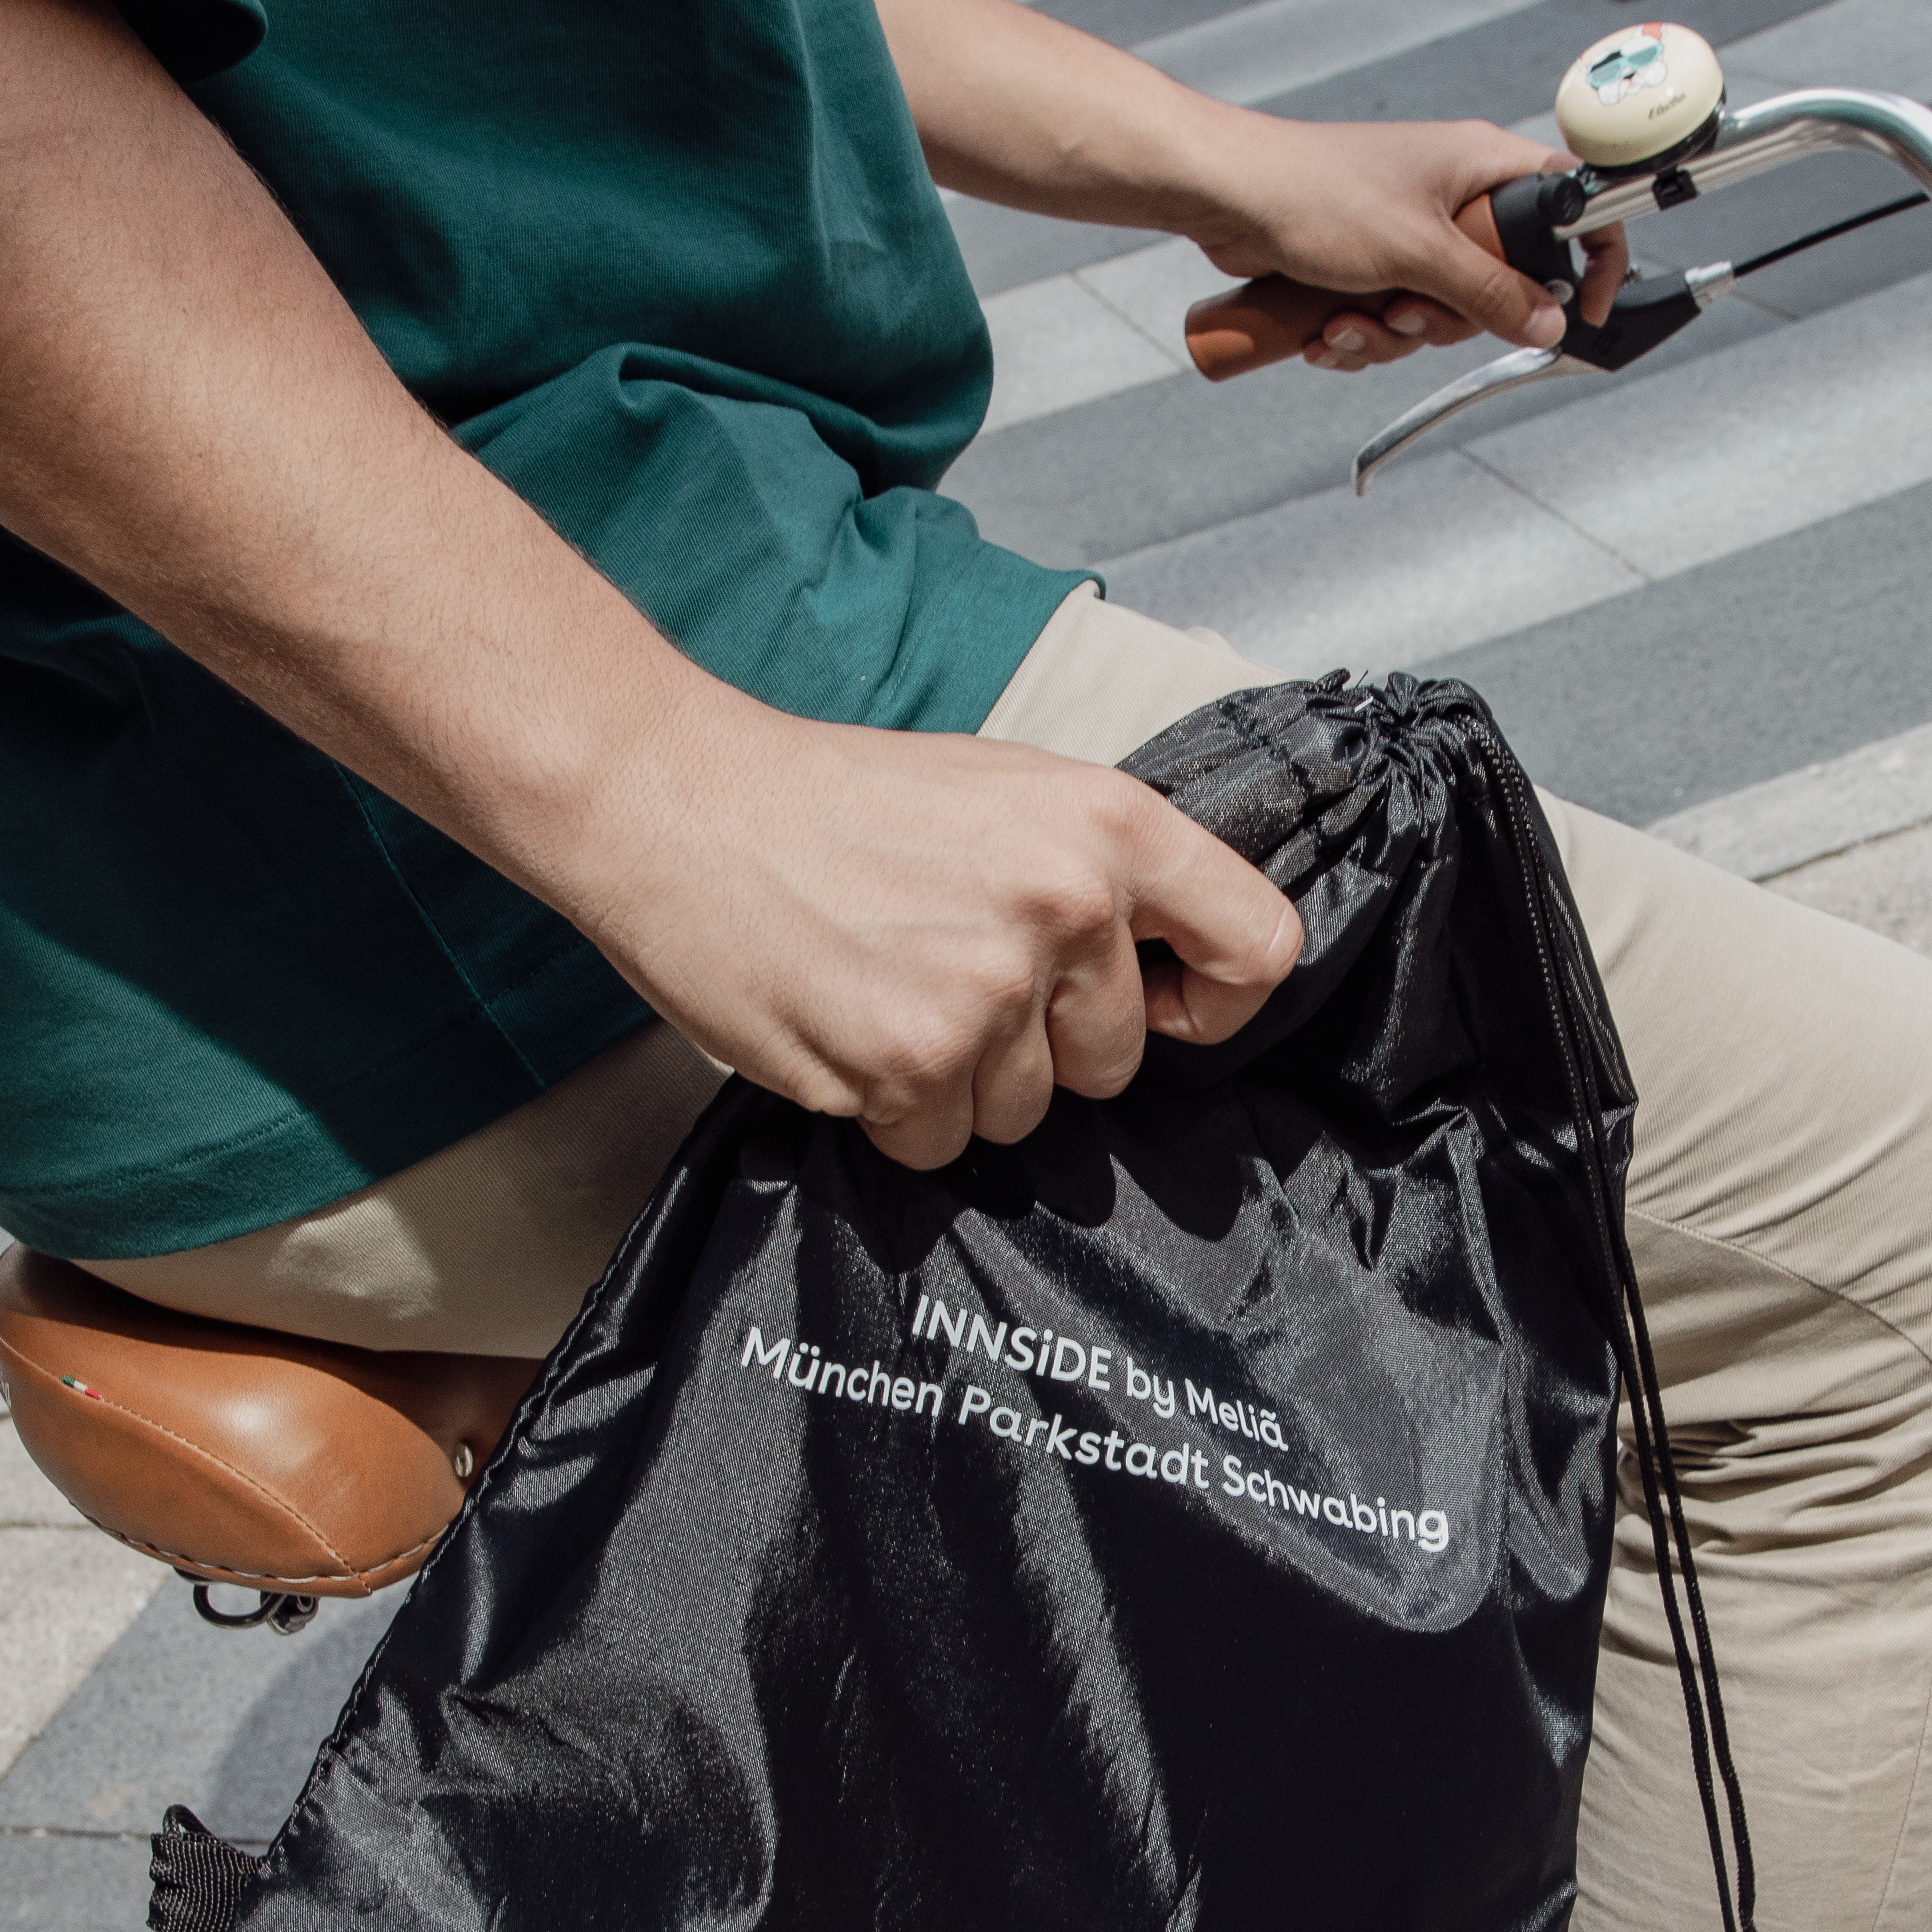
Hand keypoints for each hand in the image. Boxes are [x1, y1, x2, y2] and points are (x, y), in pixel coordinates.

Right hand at [578, 716, 1304, 1172]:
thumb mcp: (1005, 790)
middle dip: (1043, 1046)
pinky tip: (845, 1027)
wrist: (673, 801)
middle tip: (951, 976)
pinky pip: (938, 1142)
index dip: (1215, 1001)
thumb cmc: (833, 798)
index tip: (1164, 1010)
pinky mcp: (911, 1063)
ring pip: (1024, 1111)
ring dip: (959, 1080)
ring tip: (885, 989)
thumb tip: (1166, 969)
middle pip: (1117, 1060)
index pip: (1258, 945)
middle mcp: (1068, 906)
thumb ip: (1099, 871)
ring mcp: (989, 992)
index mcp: (1109, 824)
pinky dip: (892, 1110)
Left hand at [1186, 111, 1629, 371]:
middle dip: (1447, 320)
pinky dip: (1358, 337)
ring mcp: (1409, 232)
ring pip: (1437, 314)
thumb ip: (1490, 291)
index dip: (1590, 257)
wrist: (1225, 197)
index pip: (1569, 205)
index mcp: (1481, 167)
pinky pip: (1389, 320)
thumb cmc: (1315, 193)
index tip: (1587, 309)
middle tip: (1409, 310)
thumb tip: (1550, 324)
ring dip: (1390, 336)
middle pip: (1499, 285)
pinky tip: (1322, 331)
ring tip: (1346, 320)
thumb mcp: (1418, 251)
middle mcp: (1452, 197)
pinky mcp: (1369, 263)